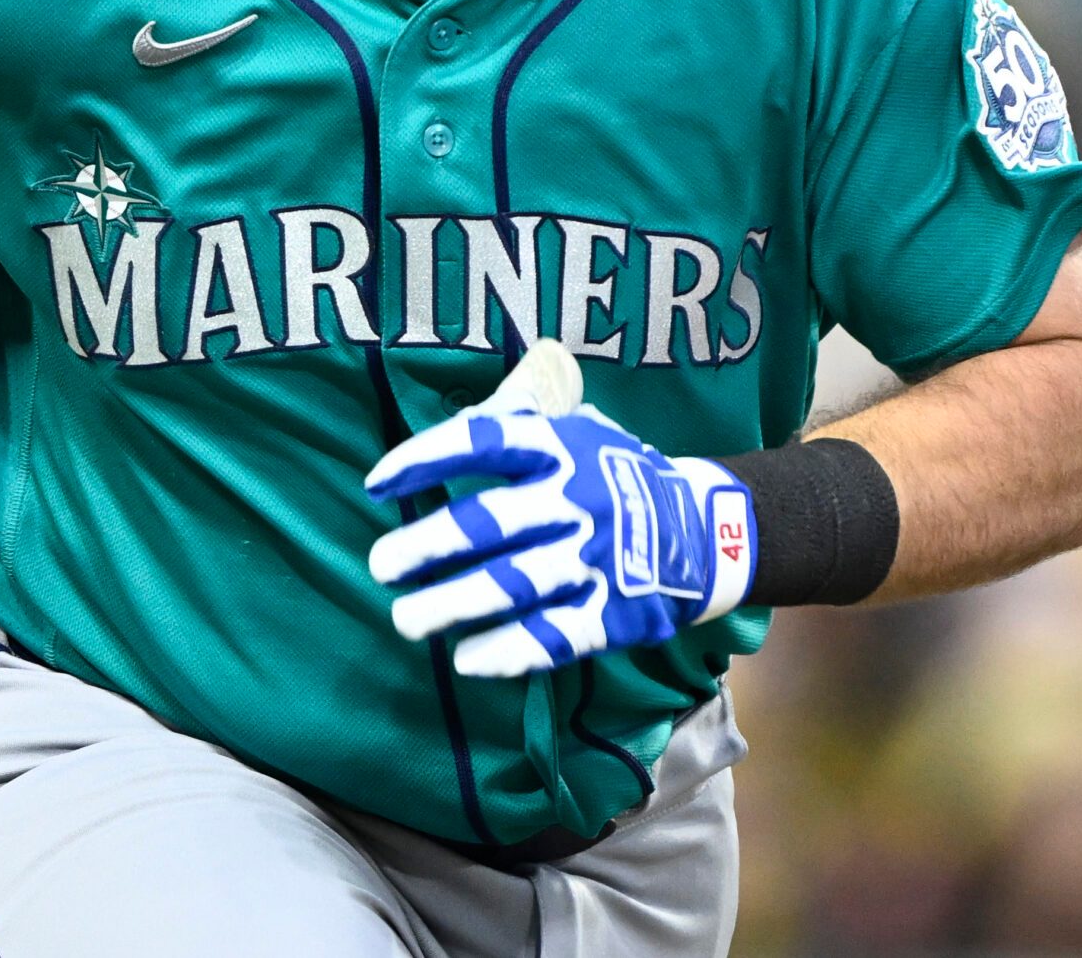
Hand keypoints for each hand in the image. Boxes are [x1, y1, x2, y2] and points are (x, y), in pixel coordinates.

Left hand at [364, 340, 755, 677]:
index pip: (483, 443)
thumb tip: (455, 421)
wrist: (705, 529)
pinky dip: (511, 649)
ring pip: (515, 584)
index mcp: (562, 448)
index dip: (425, 459)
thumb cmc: (617, 476)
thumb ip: (520, 425)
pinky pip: (557, 635)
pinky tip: (468, 660)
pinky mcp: (616, 612)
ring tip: (406, 619)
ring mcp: (598, 559)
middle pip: (490, 523)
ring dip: (454, 604)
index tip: (376, 484)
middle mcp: (577, 500)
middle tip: (379, 566)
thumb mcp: (579, 431)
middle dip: (428, 545)